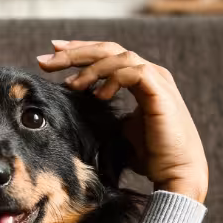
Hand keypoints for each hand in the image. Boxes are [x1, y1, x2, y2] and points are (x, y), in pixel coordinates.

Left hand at [37, 40, 207, 203]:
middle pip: (108, 49)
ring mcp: (157, 80)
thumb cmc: (150, 155)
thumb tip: (72, 109)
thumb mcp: (118, 129)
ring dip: (90, 68)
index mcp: (140, 80)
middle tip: (46, 59)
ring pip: (119, 56)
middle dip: (75, 52)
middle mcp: (149, 74)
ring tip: (71, 85)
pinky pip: (133, 72)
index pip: (106, 56)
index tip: (52, 55)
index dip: (79, 52)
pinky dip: (113, 79)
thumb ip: (101, 112)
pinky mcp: (161, 92)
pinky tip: (98, 94)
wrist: (176, 173)